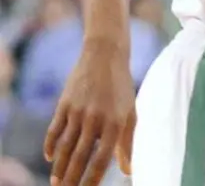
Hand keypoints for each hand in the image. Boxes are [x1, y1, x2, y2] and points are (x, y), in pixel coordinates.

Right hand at [44, 41, 136, 185]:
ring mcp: (78, 112)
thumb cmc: (121, 88)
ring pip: (65, 147)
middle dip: (72, 179)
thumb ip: (128, 143)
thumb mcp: (130, 113)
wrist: (105, 56)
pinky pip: (54, 130)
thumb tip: (128, 171)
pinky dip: (50, 146)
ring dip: (59, 168)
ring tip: (56, 184)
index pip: (101, 159)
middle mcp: (96, 119)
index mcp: (115, 123)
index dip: (93, 179)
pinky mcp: (64, 104)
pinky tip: (49, 158)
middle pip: (80, 157)